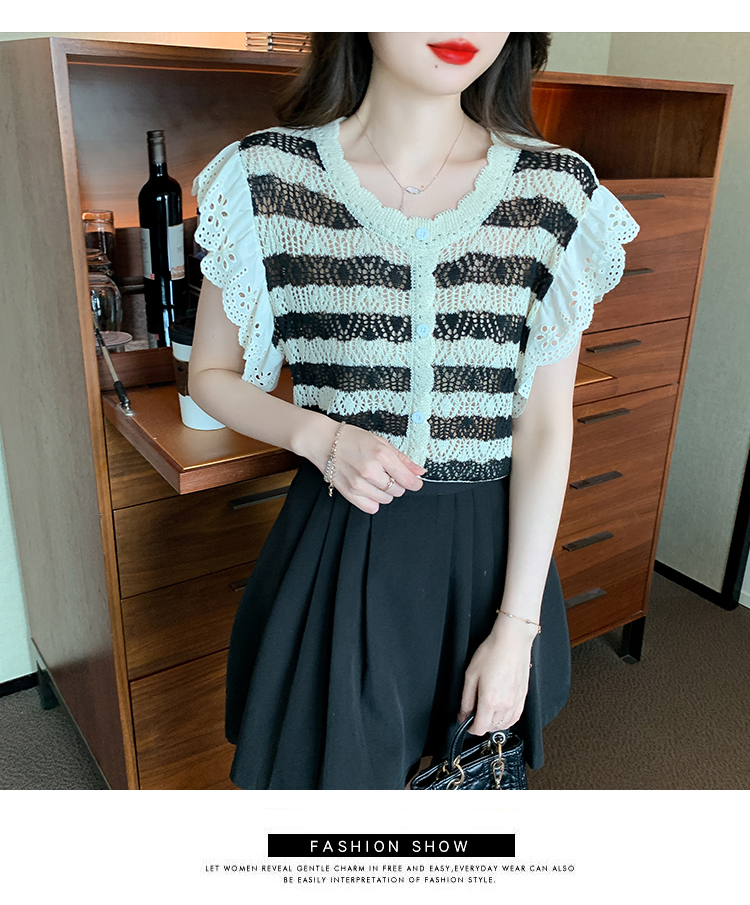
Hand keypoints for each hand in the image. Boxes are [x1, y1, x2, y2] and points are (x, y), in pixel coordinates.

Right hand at [309, 421, 425, 513]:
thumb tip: (419, 472)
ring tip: (376, 479)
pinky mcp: (349, 493)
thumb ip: (402, 459)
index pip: (408, 480)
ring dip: (385, 492)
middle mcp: (370, 471)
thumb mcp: (380, 442)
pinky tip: (369, 489)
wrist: (323, 441)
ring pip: (386, 499)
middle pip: (398, 491)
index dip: (415, 483)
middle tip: (388, 474)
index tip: (415, 482)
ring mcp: (359, 484)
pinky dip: (374, 501)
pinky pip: (371, 507)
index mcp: (381, 455)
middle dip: (398, 484)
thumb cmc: (352, 438)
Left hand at [457, 617, 536, 734]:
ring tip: (487, 712)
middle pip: (492, 728)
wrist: (512, 641)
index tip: (467, 724)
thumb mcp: (470, 675)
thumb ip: (466, 699)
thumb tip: (463, 715)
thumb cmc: (492, 653)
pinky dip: (508, 719)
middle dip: (481, 724)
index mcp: (489, 701)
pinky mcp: (523, 696)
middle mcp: (505, 705)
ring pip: (505, 725)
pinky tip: (502, 712)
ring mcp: (516, 702)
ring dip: (494, 723)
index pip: (480, 728)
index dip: (470, 729)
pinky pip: (516, 717)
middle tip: (475, 712)